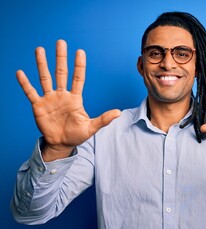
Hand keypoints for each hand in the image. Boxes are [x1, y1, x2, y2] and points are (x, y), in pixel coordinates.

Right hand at [17, 40, 120, 160]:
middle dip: (61, 58)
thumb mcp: (91, 127)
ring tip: (39, 49)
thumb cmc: (77, 135)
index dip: (79, 65)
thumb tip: (119, 112)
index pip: (78, 78)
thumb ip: (103, 119)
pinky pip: (30, 92)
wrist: (62, 144)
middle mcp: (62, 95)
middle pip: (61, 73)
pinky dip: (25, 83)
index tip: (80, 51)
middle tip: (60, 42)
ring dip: (42, 64)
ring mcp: (49, 99)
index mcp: (75, 98)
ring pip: (45, 78)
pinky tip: (20, 73)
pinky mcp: (38, 106)